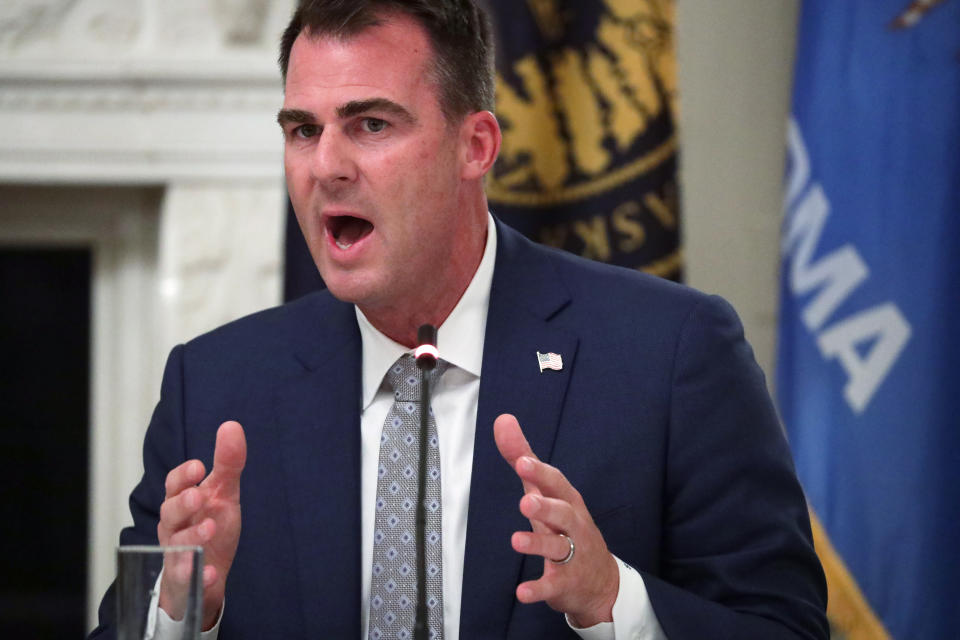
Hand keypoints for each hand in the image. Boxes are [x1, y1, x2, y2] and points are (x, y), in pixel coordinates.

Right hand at [157, 421, 245, 630]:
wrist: (204, 574)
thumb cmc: (209, 526)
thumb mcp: (223, 494)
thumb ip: (227, 463)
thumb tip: (231, 426)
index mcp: (182, 502)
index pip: (174, 485)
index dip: (183, 476)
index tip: (198, 466)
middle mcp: (174, 527)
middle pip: (170, 513)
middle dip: (182, 504)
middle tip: (198, 496)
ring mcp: (178, 554)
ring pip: (177, 545)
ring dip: (192, 536)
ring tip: (210, 528)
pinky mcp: (186, 580)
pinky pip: (188, 579)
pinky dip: (198, 576)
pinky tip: (209, 572)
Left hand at [494, 414, 618, 627]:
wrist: (601, 582)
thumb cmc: (567, 527)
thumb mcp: (545, 492)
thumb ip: (524, 458)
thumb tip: (502, 420)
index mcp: (568, 502)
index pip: (556, 484)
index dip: (540, 472)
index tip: (522, 461)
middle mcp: (574, 527)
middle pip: (563, 514)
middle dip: (546, 507)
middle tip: (525, 501)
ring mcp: (572, 556)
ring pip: (558, 548)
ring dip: (537, 543)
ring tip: (516, 540)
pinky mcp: (564, 584)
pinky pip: (551, 586)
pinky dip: (537, 590)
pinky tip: (521, 593)